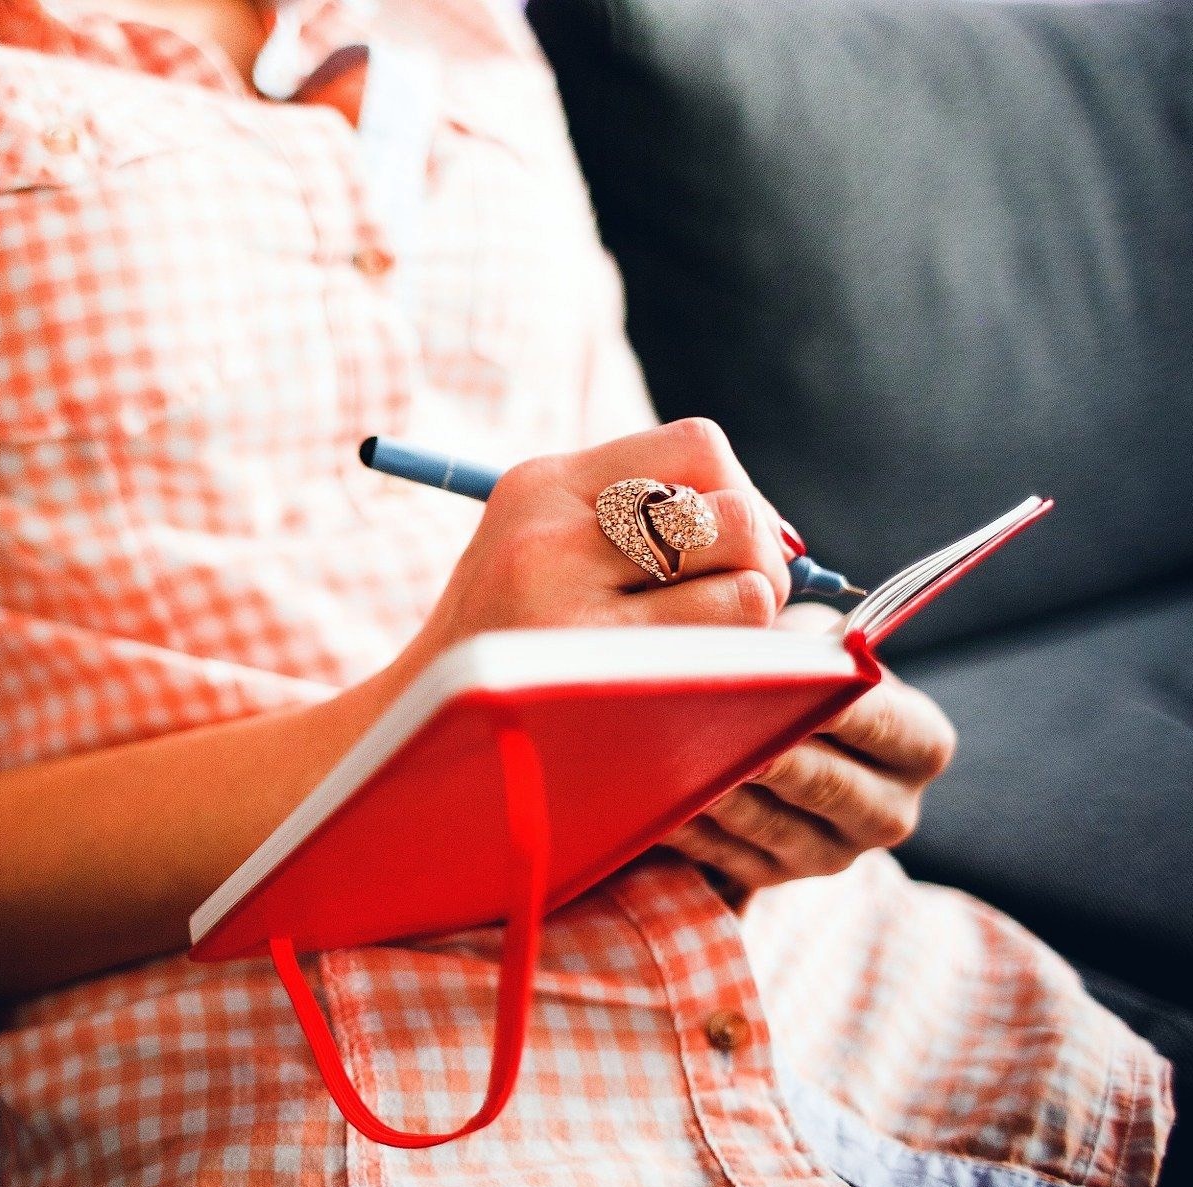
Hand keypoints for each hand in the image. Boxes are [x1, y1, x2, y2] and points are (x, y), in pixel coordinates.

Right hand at [388, 418, 793, 685]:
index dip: (740, 493)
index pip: (697, 447)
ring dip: (751, 624)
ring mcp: (565, 606)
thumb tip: (781, 538)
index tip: (728, 546)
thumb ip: (638, 521)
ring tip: (712, 650)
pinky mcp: (588, 677)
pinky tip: (695, 687)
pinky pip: (724, 655)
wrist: (410, 733)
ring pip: (745, 583)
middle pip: (732, 512)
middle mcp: (549, 532)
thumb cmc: (502, 644)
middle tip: (741, 604)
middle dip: (761, 560)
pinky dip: (738, 671)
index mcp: (540, 485)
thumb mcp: (541, 549)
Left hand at [662, 603, 957, 888]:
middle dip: (776, 757)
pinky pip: (728, 856)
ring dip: (723, 794)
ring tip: (681, 764)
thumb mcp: (821, 648)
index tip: (798, 685)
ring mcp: (833, 854)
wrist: (788, 733)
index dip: (840, 706)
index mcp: (920, 748)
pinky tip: (659, 801)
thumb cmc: (806, 674)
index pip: (886, 726)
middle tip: (728, 733)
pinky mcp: (776, 878)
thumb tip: (776, 654)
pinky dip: (692, 828)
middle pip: (831, 786)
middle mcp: (890, 813)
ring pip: (773, 826)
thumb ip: (810, 650)